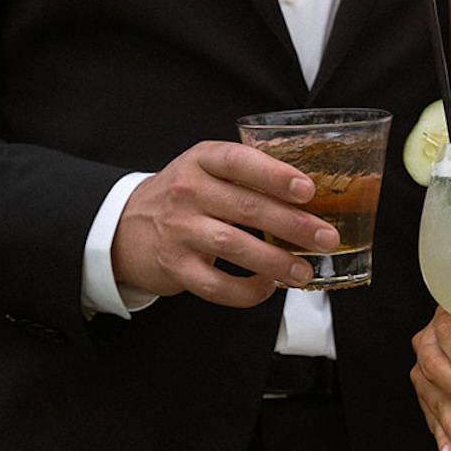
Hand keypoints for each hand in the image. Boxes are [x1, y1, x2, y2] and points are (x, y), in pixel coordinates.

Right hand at [111, 140, 339, 306]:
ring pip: (232, 245)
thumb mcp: (206, 170)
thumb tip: (312, 194)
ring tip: (304, 271)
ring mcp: (178, 229)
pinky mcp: (174, 266)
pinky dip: (245, 290)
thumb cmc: (184, 196)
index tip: (307, 189)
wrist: (124, 227)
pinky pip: (214, 284)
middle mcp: (187, 191)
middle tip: (326, 238)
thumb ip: (248, 175)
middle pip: (245, 206)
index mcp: (201, 160)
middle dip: (292, 224)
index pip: (238, 160)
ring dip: (275, 261)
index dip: (274, 174)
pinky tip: (267, 288)